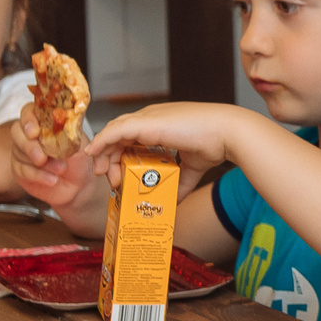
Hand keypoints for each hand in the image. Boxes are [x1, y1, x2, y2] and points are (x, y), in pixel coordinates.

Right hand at [12, 112, 103, 219]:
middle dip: (29, 145)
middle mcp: (28, 134)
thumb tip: (69, 116)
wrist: (79, 183)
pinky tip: (52, 179)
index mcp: (42, 121)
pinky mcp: (19, 170)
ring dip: (41, 164)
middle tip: (42, 158)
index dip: (28, 119)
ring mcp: (21, 152)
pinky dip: (39, 175)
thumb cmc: (78, 158)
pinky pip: (23, 171)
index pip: (28, 111)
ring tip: (61, 169)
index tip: (35, 132)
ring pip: (20, 153)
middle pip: (16, 132)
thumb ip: (70, 127)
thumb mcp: (79, 140)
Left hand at [81, 101, 243, 197]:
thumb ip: (179, 183)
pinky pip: (114, 131)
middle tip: (113, 180)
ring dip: (104, 154)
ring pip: (113, 132)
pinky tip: (94, 154)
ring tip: (104, 173)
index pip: (130, 136)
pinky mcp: (145, 123)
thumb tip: (174, 202)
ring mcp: (147, 118)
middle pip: (118, 135)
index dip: (120, 155)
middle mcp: (151, 118)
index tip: (120, 177)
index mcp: (160, 124)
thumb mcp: (191, 168)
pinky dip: (101, 142)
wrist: (226, 134)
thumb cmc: (214, 144)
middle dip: (110, 158)